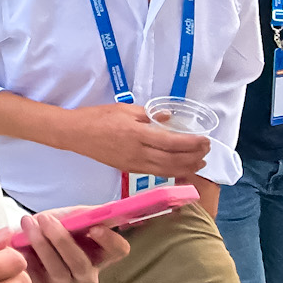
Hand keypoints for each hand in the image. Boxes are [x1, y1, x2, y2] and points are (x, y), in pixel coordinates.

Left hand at [17, 208, 129, 282]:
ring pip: (58, 269)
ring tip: (27, 222)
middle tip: (45, 218)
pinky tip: (16, 240)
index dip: (110, 240)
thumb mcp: (67, 217)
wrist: (23, 242)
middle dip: (62, 239)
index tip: (94, 227)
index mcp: (100, 253)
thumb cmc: (51, 229)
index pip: (118, 250)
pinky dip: (24, 255)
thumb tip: (104, 209)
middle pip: (82, 264)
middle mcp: (86, 274)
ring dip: (41, 243)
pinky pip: (35, 276)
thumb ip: (83, 214)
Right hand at [70, 101, 211, 177]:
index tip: (205, 140)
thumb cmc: (97, 117)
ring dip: (187, 167)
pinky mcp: (130, 169)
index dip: (192, 143)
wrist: (76, 134)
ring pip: (168, 170)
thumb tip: (168, 119)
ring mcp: (135, 164)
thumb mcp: (124, 109)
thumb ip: (148, 115)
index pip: (173, 142)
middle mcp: (139, 153)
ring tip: (200, 162)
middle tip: (207, 150)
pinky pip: (157, 172)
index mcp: (137, 135)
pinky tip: (180, 167)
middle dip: (194, 156)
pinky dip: (173, 171)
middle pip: (174, 160)